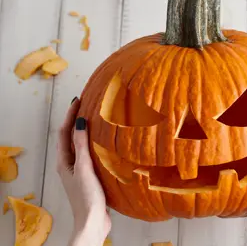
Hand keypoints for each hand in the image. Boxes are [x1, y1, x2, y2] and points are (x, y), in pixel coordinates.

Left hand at [57, 97, 110, 245]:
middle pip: (70, 137)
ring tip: (96, 119)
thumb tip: (79, 121)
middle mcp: (69, 164)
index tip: (78, 100)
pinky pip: (90, 155)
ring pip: (80, 146)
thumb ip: (81, 145)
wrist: (93, 222)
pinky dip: (94, 144)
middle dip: (76, 121)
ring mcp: (80, 171)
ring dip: (85, 132)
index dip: (70, 115)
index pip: (64, 132)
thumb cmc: (87, 196)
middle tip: (87, 106)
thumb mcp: (83, 168)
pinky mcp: (90, 177)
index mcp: (64, 161)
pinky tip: (105, 143)